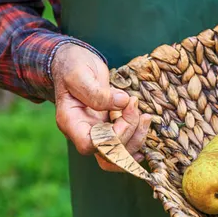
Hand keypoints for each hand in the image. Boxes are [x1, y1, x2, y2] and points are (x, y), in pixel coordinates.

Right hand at [51, 43, 151, 171]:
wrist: (75, 62)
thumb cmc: (73, 66)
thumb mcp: (80, 74)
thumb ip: (96, 92)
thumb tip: (122, 102)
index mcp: (71, 122)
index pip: (90, 145)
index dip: (113, 136)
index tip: (125, 109)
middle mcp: (83, 132)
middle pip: (108, 154)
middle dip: (130, 136)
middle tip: (139, 110)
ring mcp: (97, 131)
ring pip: (119, 153)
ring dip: (137, 138)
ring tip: (146, 116)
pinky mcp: (109, 126)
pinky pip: (125, 142)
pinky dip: (138, 136)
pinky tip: (145, 124)